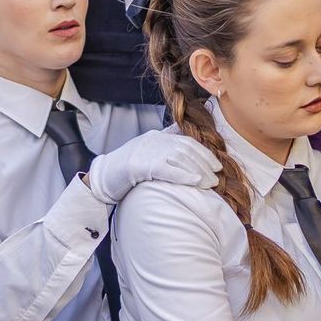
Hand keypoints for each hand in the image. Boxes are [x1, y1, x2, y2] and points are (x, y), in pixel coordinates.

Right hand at [85, 130, 219, 204]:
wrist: (102, 177)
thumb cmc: (125, 168)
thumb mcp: (147, 153)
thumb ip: (163, 148)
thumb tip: (183, 148)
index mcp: (156, 137)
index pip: (186, 141)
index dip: (204, 152)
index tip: (217, 164)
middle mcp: (154, 141)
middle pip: (186, 149)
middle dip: (205, 163)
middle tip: (217, 177)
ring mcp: (147, 152)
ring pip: (180, 158)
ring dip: (199, 171)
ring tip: (211, 184)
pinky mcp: (140, 165)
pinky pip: (167, 169)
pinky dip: (184, 175)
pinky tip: (196, 182)